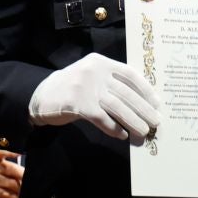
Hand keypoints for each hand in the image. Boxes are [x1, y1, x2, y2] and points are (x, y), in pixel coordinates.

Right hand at [0, 148, 22, 197]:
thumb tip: (19, 165)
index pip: (1, 151)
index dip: (12, 152)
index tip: (21, 153)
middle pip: (10, 169)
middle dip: (23, 176)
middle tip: (32, 179)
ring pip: (10, 183)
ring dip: (20, 188)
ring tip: (27, 190)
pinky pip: (4, 193)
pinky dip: (13, 197)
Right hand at [28, 52, 160, 141]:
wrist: (40, 96)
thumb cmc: (72, 89)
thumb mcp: (91, 77)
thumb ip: (111, 83)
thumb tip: (140, 102)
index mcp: (101, 62)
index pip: (129, 74)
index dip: (145, 89)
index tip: (157, 103)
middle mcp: (94, 71)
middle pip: (126, 93)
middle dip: (143, 109)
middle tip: (156, 121)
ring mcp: (85, 87)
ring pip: (117, 106)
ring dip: (133, 121)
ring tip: (143, 131)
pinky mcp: (77, 104)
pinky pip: (102, 118)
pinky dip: (114, 128)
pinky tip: (122, 135)